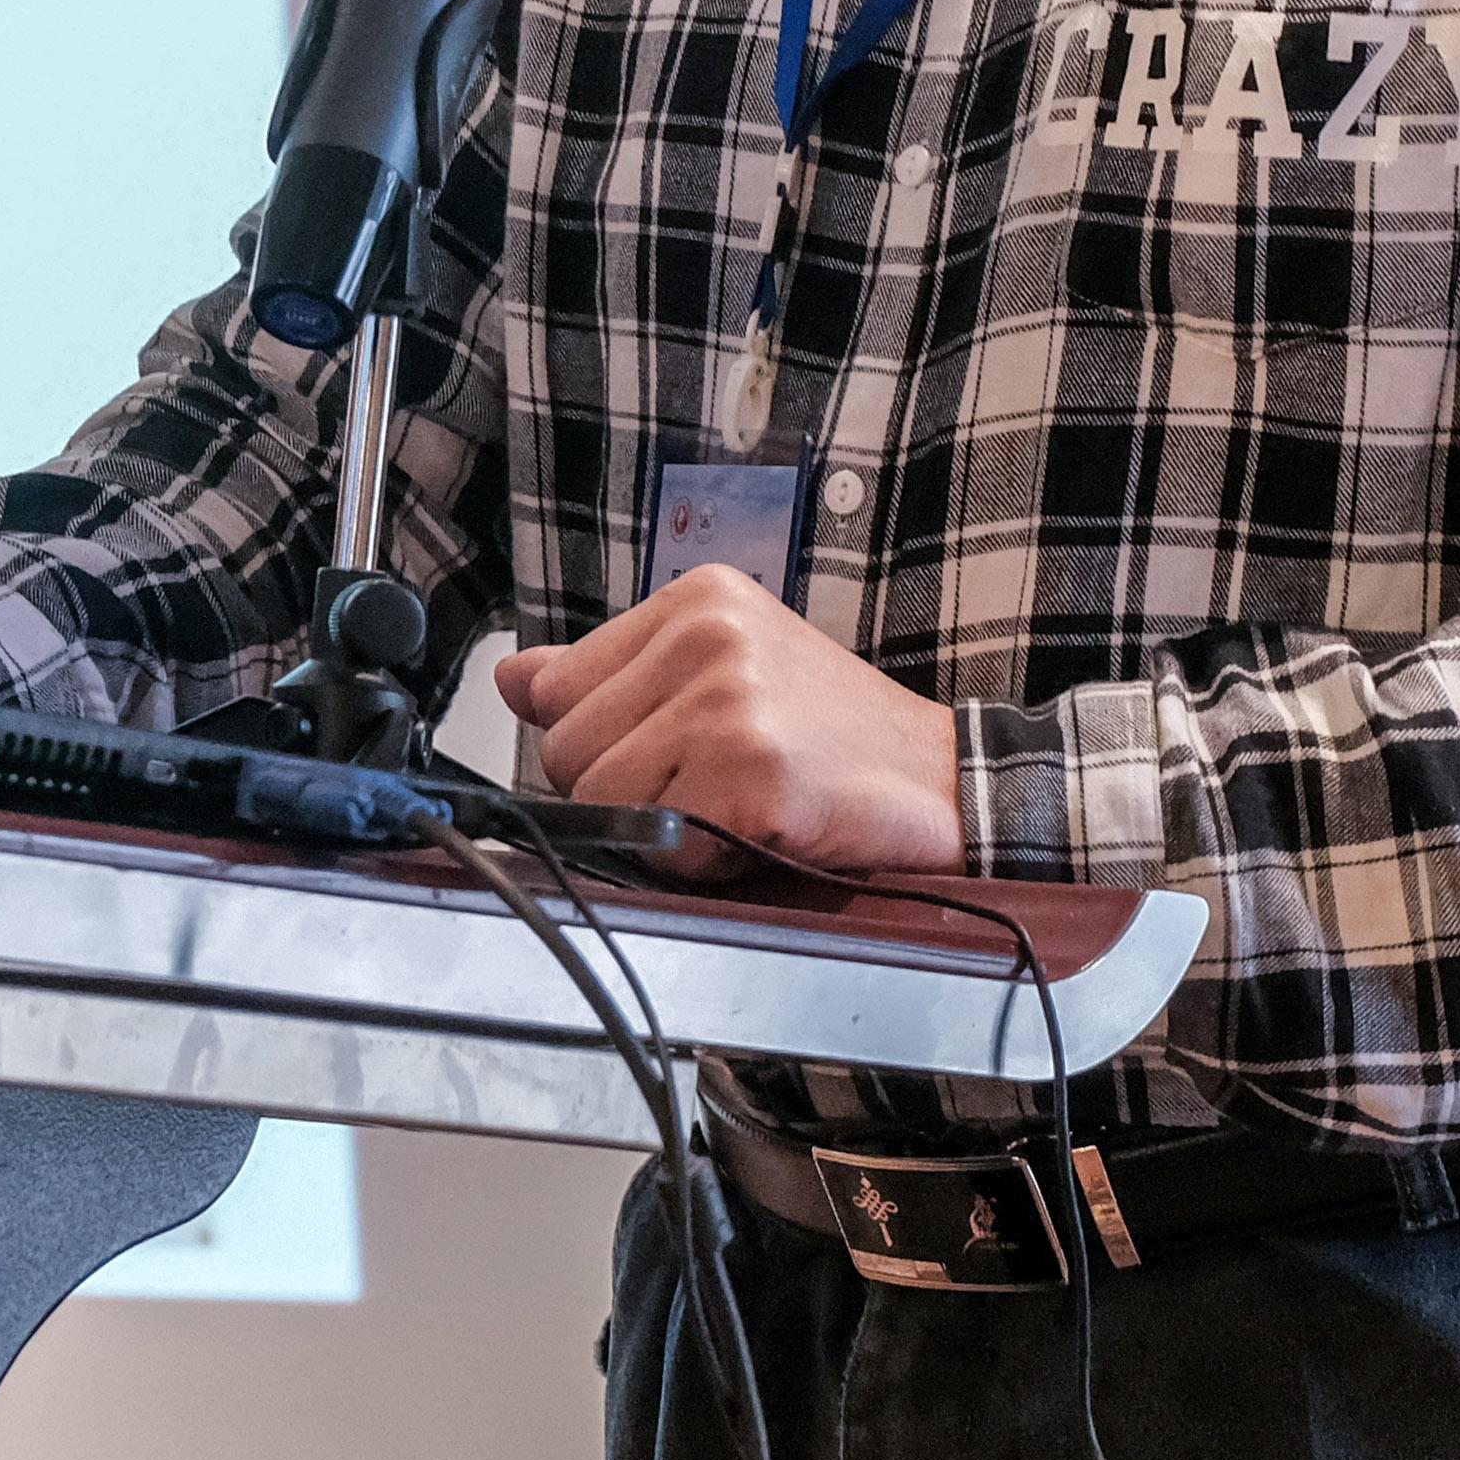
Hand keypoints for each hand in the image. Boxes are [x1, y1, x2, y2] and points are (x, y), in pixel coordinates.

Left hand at [491, 568, 962, 875]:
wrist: (947, 780)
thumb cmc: (832, 737)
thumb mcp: (721, 676)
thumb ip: (611, 675)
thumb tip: (513, 678)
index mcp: (695, 598)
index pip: (556, 688)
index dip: (601, 743)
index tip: (665, 754)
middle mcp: (706, 633)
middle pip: (566, 748)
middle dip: (623, 791)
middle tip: (708, 788)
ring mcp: (727, 698)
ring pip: (599, 798)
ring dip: (661, 829)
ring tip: (736, 806)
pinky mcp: (750, 769)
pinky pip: (660, 842)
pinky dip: (700, 860)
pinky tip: (759, 831)